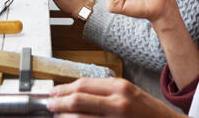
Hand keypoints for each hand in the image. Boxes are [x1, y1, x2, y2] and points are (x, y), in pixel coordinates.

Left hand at [47, 77, 183, 116]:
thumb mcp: (129, 92)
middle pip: (78, 99)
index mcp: (120, 87)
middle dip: (58, 102)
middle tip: (49, 104)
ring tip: (58, 116)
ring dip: (64, 117)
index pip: (83, 84)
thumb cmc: (149, 111)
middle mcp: (117, 102)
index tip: (54, 91)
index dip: (64, 88)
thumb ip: (106, 91)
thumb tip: (78, 91)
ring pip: (80, 117)